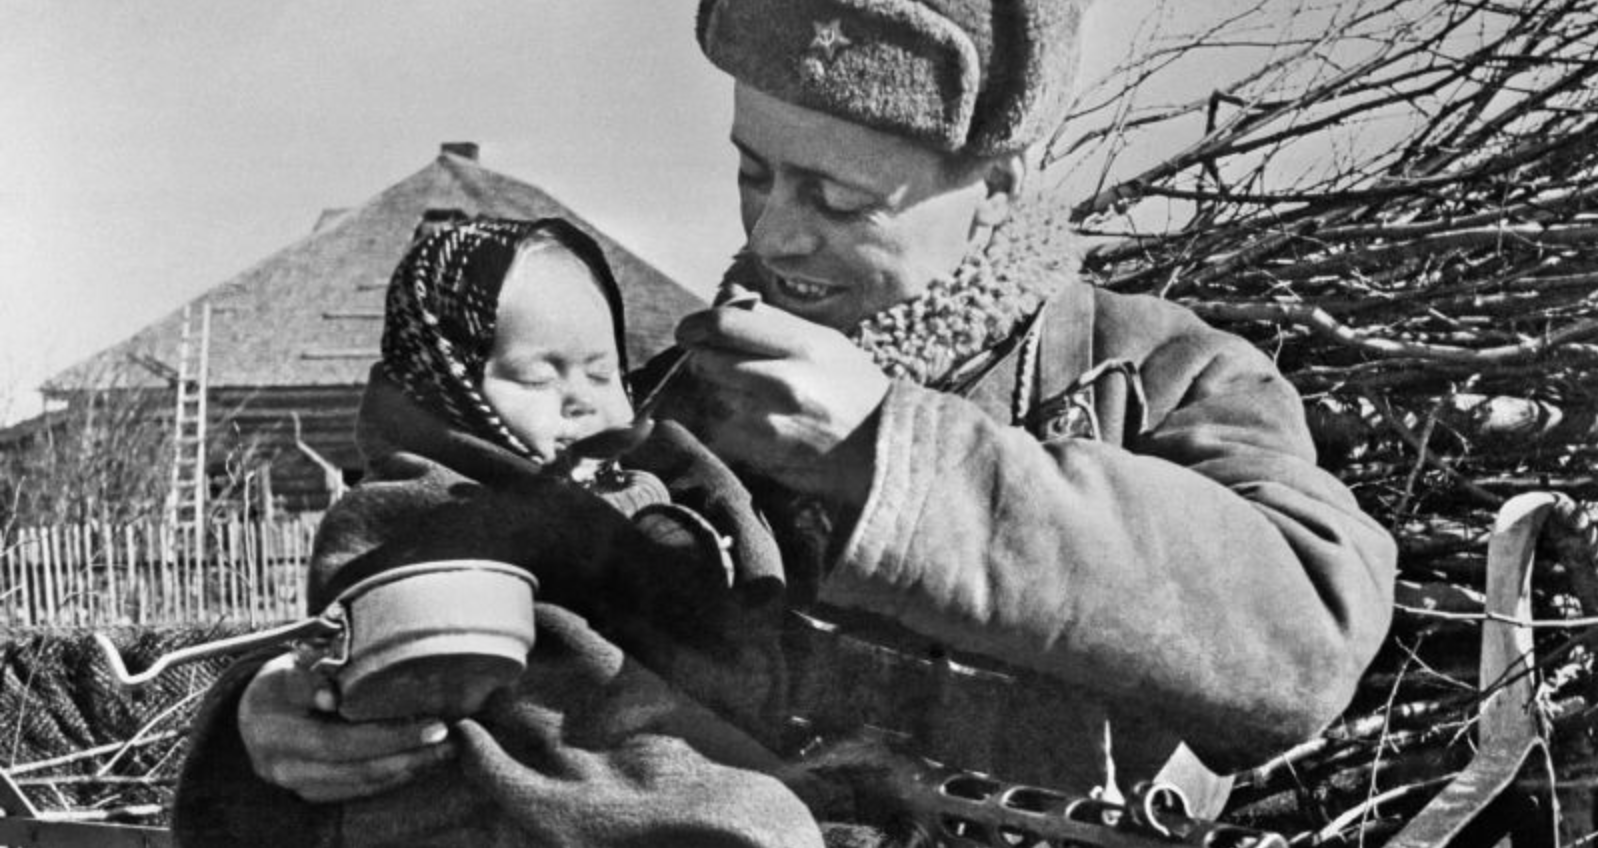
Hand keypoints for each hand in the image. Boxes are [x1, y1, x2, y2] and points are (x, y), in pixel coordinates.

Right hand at [238, 652, 454, 802]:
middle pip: (355, 764)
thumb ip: (314, 671)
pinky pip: (357, 790)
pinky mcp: (310, 792)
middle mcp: (282, 762)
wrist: (254, 711)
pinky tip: (420, 762)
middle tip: (447, 736)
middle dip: (408, 751)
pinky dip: (392, 777)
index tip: (433, 723)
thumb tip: (333, 696)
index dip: (390, 734)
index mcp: (276, 726)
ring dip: (407, 768)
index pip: (340, 738)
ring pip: (360, 781)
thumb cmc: (284, 678)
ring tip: (444, 750)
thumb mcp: (293, 664)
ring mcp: (295, 782)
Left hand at [673, 303, 887, 502]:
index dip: (696, 324)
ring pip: (709, 397)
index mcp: (801, 345)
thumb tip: (728, 294)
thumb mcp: (825, 341)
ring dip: (716, 395)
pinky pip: (719, 431)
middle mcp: (781, 381)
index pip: (724, 323)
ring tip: (745, 397)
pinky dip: (725, 425)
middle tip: (717, 363)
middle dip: (705, 361)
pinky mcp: (760, 454)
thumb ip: (772, 318)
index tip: (689, 331)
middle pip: (707, 361)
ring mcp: (768, 422)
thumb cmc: (853, 388)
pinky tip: (752, 424)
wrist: (883, 449)